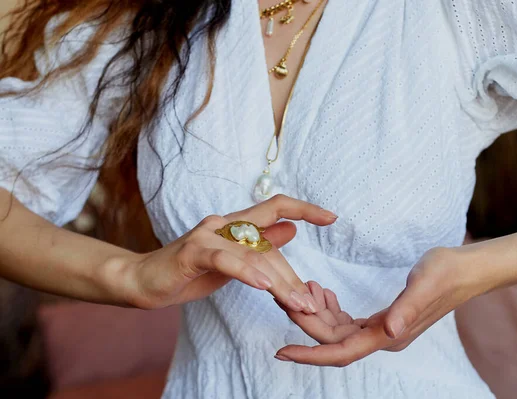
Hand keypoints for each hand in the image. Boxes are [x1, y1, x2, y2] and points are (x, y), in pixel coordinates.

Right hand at [120, 195, 336, 310]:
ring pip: (253, 255)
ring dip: (278, 282)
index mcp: (236, 225)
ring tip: (297, 305)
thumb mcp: (232, 259)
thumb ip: (260, 246)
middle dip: (291, 277)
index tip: (332, 217)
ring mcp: (208, 235)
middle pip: (269, 245)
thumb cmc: (189, 271)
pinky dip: (246, 272)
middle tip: (310, 305)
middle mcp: (225, 223)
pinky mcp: (193, 252)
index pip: (276, 207)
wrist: (143, 280)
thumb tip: (291, 229)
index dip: (305, 209)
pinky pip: (225, 260)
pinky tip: (265, 286)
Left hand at [274, 248, 483, 366]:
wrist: (465, 270)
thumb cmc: (447, 273)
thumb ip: (407, 308)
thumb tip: (389, 331)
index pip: (341, 352)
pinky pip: (349, 321)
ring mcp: (383, 328)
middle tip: (283, 298)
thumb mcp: (425, 284)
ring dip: (317, 313)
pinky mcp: (384, 318)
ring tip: (304, 287)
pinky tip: (324, 292)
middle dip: (306, 322)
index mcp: (388, 334)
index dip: (310, 354)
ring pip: (338, 330)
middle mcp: (383, 336)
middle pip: (333, 340)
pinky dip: (332, 308)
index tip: (282, 351)